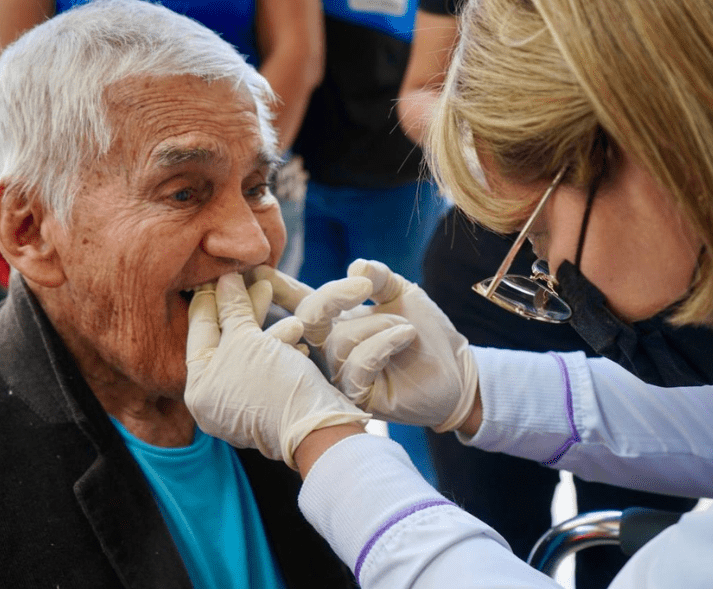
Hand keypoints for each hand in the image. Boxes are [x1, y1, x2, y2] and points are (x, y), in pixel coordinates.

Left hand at [185, 273, 368, 468]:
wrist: (318, 427)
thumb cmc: (274, 384)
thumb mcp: (248, 340)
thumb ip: (232, 308)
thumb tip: (225, 280)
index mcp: (198, 388)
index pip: (199, 330)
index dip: (211, 297)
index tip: (221, 271)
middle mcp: (214, 399)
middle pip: (224, 340)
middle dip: (241, 308)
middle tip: (252, 278)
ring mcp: (242, 403)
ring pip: (249, 351)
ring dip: (265, 324)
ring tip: (276, 296)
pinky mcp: (269, 403)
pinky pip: (267, 367)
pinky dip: (279, 348)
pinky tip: (296, 332)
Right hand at [256, 261, 478, 431]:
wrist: (455, 370)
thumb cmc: (426, 332)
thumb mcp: (402, 294)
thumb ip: (378, 278)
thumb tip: (354, 267)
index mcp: (338, 321)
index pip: (302, 302)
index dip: (278, 288)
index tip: (257, 271)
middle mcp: (333, 347)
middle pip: (308, 318)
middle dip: (331, 298)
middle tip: (360, 288)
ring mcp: (343, 373)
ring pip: (339, 340)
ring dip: (379, 325)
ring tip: (407, 328)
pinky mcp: (360, 396)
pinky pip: (358, 365)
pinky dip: (383, 343)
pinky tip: (406, 336)